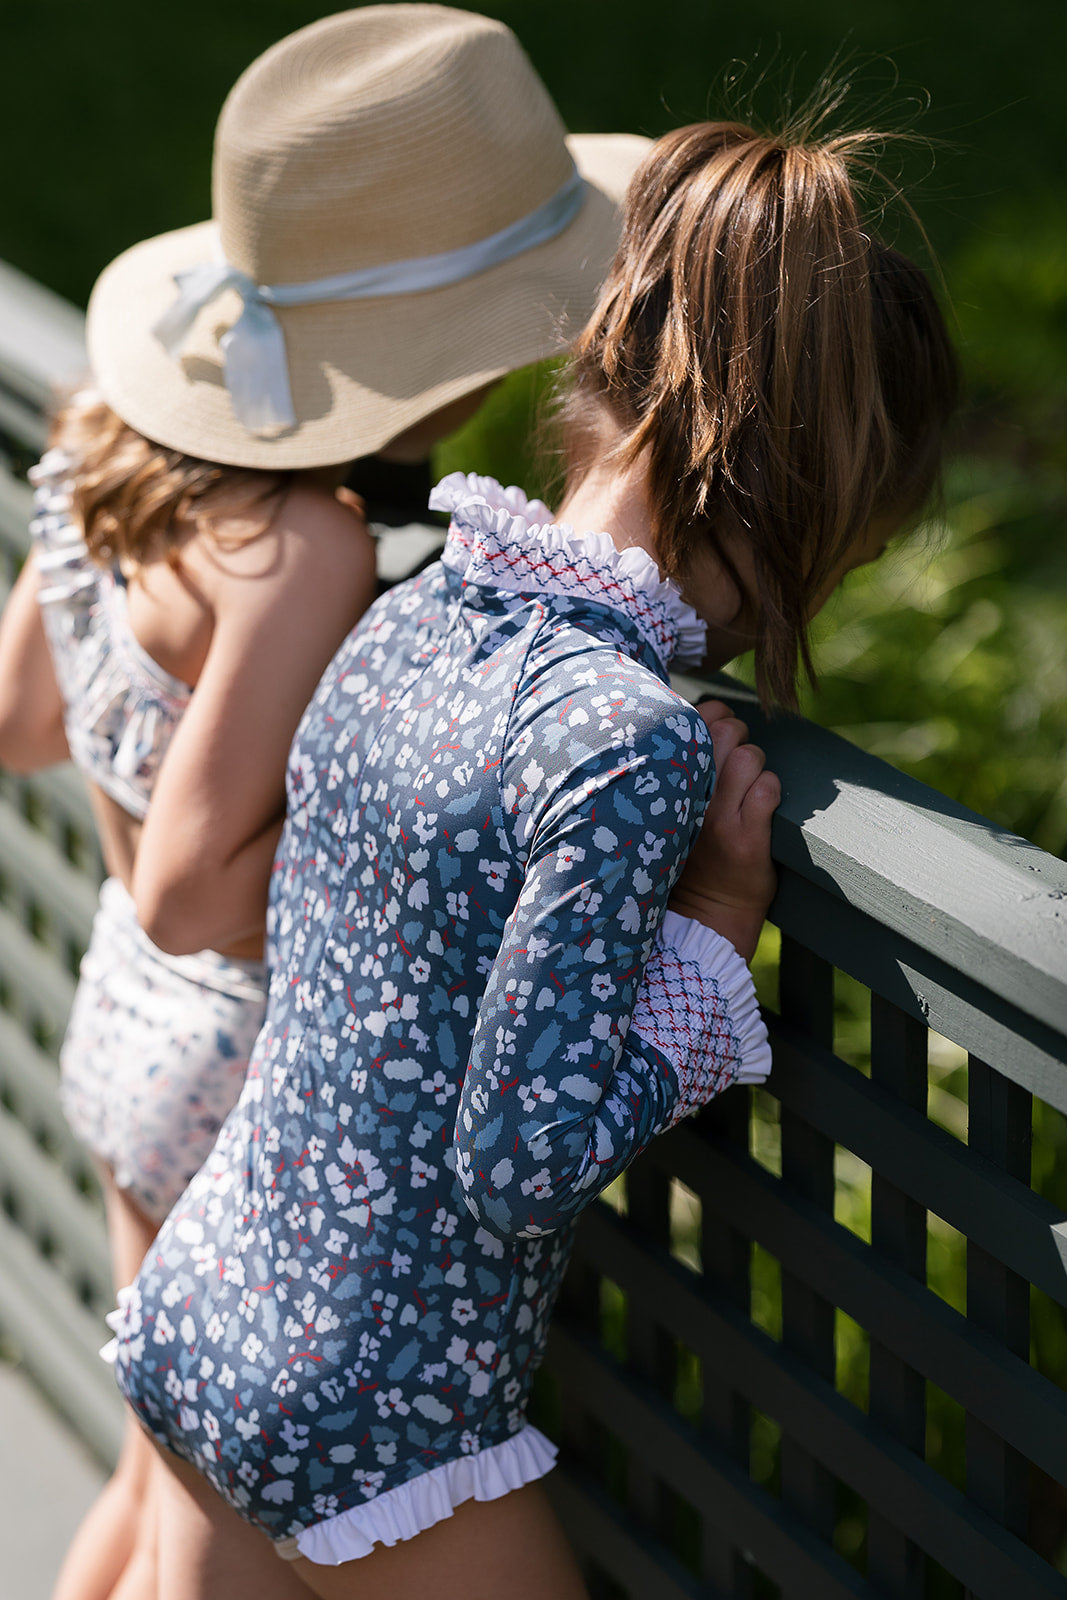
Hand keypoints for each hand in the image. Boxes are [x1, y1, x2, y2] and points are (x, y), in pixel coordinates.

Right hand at [668, 700, 780, 960]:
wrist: (705, 913)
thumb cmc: (689, 852)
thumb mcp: (669, 806)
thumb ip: (681, 766)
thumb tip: (710, 714)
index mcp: (667, 783)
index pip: (691, 719)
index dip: (711, 715)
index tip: (714, 732)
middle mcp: (691, 796)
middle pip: (725, 729)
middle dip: (738, 735)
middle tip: (735, 760)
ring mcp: (720, 818)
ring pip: (750, 756)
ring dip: (757, 766)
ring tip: (748, 787)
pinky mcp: (748, 839)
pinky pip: (769, 790)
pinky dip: (771, 791)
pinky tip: (762, 807)